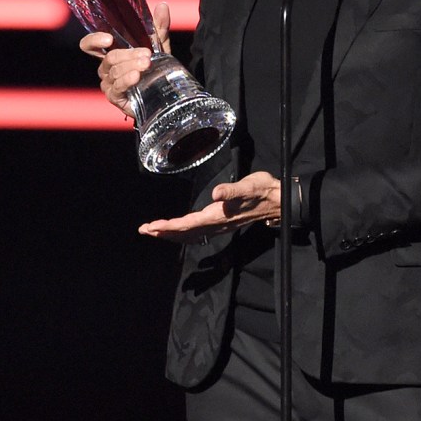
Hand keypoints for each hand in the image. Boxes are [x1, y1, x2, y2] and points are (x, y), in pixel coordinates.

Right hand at [79, 2, 171, 117]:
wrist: (164, 94)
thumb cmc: (155, 68)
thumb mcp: (159, 46)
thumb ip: (159, 27)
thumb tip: (163, 5)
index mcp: (111, 53)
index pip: (89, 45)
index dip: (93, 41)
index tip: (109, 38)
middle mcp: (106, 68)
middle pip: (109, 58)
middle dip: (128, 54)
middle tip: (146, 54)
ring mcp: (109, 84)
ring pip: (114, 71)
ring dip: (131, 66)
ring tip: (147, 64)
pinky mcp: (116, 97)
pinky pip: (117, 87)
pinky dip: (126, 81)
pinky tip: (136, 77)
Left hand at [138, 171, 281, 242]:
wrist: (277, 200)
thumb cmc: (262, 190)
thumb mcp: (248, 186)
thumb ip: (232, 191)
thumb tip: (217, 193)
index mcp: (217, 216)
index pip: (187, 224)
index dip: (168, 226)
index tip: (151, 226)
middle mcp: (216, 224)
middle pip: (185, 233)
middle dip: (164, 232)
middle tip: (144, 230)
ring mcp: (219, 226)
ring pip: (190, 235)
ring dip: (172, 234)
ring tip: (155, 231)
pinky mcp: (222, 223)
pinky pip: (198, 233)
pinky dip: (184, 234)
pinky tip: (179, 233)